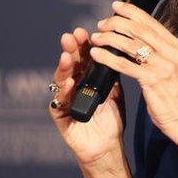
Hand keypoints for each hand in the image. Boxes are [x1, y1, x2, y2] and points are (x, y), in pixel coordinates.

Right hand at [48, 27, 125, 167]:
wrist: (108, 146)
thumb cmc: (111, 118)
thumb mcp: (115, 92)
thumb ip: (112, 73)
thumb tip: (118, 49)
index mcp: (86, 78)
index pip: (82, 57)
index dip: (82, 44)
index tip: (84, 31)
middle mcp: (73, 85)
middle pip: (70, 64)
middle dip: (70, 49)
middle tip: (71, 36)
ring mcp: (64, 99)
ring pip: (61, 79)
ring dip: (64, 67)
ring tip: (67, 56)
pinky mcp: (59, 116)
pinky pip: (59, 102)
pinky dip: (64, 92)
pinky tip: (69, 83)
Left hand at [88, 1, 177, 137]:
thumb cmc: (177, 97)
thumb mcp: (175, 68)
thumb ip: (162, 52)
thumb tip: (141, 38)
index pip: (152, 22)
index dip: (132, 12)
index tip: (116, 6)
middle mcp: (172, 53)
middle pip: (140, 29)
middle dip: (117, 23)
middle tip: (102, 24)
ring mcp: (163, 66)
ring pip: (131, 44)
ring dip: (110, 38)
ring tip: (96, 38)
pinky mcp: (152, 81)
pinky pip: (125, 65)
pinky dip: (108, 57)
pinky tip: (97, 55)